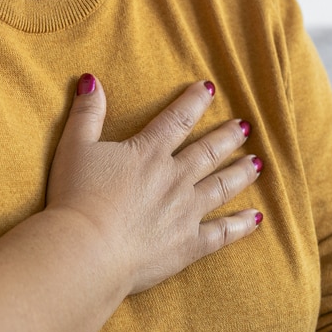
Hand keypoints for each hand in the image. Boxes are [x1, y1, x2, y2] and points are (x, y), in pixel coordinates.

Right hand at [46, 74, 262, 294]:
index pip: (177, 120)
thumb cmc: (75, 198)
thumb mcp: (75, 147)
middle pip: (208, 152)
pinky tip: (255, 218)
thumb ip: (87, 113)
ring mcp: (185, 212)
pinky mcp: (188, 245)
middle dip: (228, 137)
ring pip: (221, 186)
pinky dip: (241, 225)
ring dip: (241, 173)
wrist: (86, 250)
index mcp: (148, 152)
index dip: (194, 101)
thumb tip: (92, 81)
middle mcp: (174, 178)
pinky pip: (222, 232)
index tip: (209, 88)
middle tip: (245, 127)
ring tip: (257, 163)